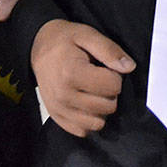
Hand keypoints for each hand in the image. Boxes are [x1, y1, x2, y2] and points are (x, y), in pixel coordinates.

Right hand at [31, 19, 134, 136]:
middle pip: (108, 106)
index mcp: (72, 73)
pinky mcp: (56, 118)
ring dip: (101, 109)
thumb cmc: (64, 40)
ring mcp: (59, 109)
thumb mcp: (88, 35)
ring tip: (93, 92)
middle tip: (99, 79)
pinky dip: (88, 120)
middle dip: (110, 93)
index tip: (104, 68)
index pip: (113, 86)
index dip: (115, 75)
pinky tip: (86, 104)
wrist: (38, 47)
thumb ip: (109, 50)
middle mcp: (64, 95)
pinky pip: (82, 131)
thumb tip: (129, 67)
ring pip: (97, 124)